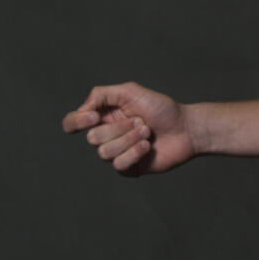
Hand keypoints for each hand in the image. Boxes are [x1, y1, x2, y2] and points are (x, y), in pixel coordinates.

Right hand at [61, 82, 195, 175]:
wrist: (185, 128)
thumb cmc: (161, 108)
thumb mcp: (130, 91)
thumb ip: (102, 94)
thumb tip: (82, 109)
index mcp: (104, 116)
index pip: (73, 123)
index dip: (76, 122)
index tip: (93, 117)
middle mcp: (107, 135)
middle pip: (92, 138)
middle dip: (119, 128)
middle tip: (140, 121)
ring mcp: (117, 153)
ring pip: (104, 152)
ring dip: (129, 139)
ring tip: (147, 132)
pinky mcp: (128, 169)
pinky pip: (118, 165)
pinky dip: (135, 153)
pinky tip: (148, 146)